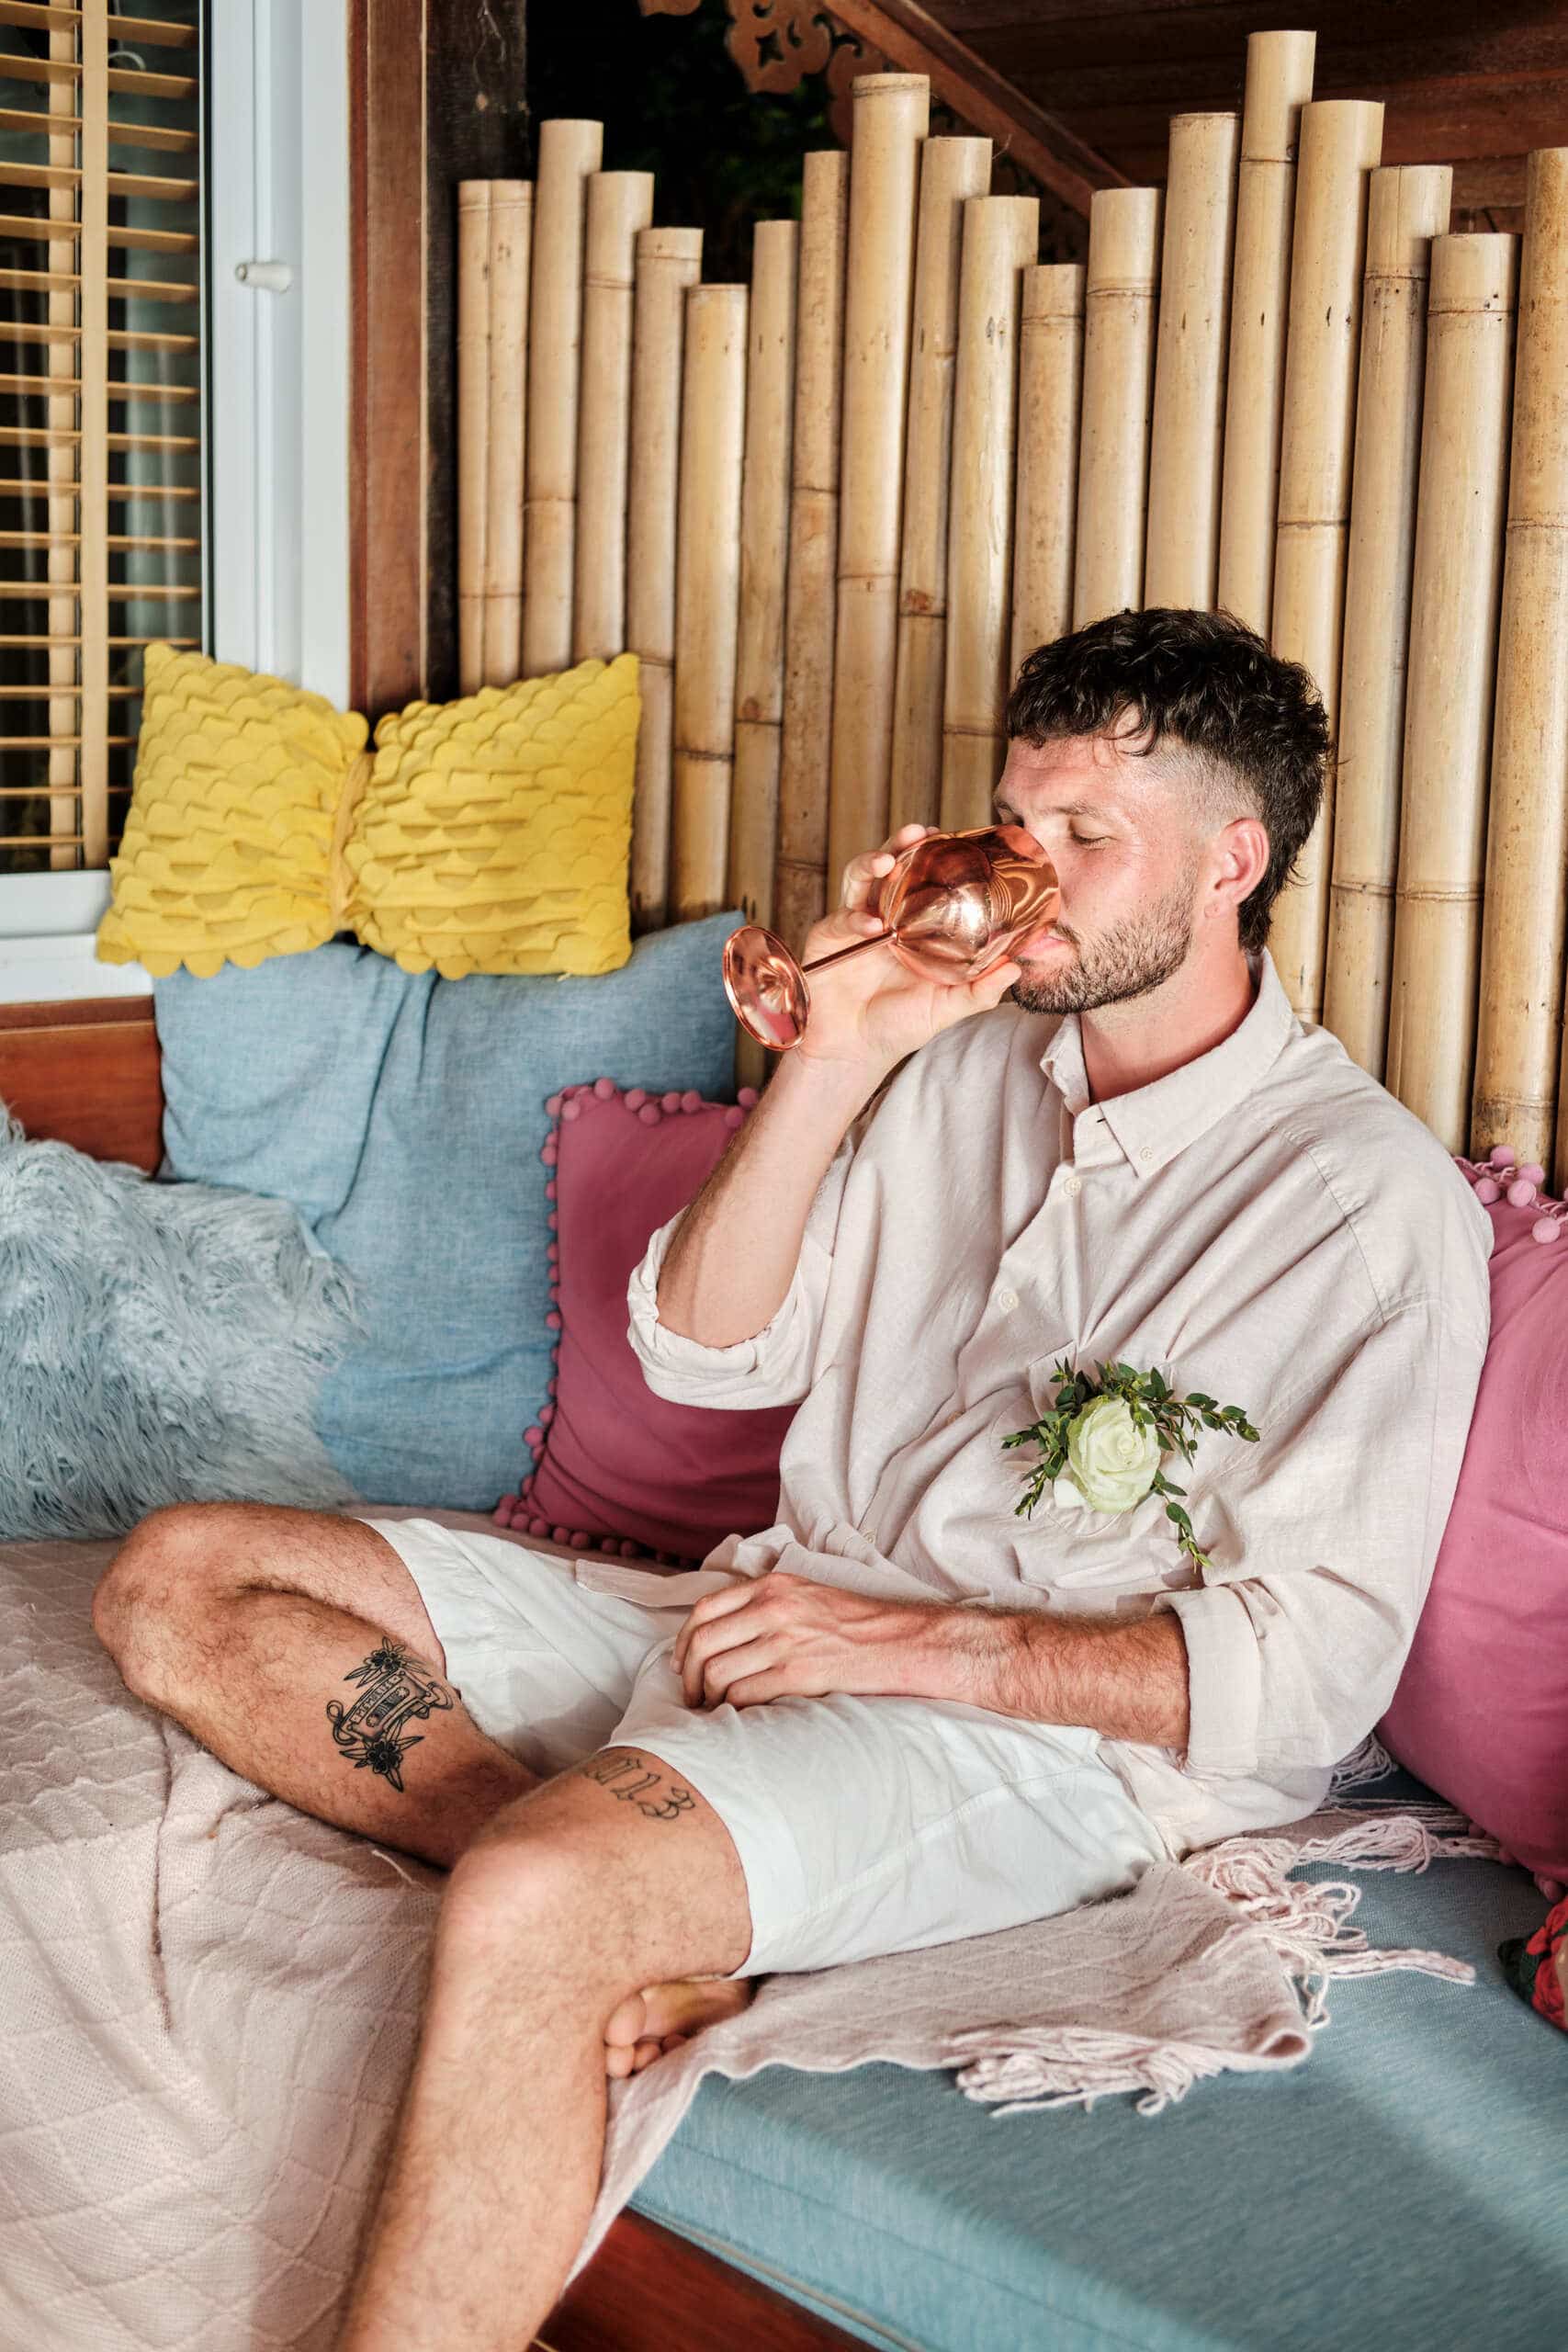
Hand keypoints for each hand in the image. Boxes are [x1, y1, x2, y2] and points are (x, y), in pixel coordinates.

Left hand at [672, 1571, 941, 1708]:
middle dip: (688, 1675)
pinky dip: (730, 1710)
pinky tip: (735, 1717)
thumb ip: (766, 1603)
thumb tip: (725, 1632)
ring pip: (717, 1671)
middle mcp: (773, 1608)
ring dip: (707, 1697)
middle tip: (691, 1696)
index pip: (705, 1609)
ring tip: (712, 1710)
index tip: (682, 1663)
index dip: (683, 1640)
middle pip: (703, 1642)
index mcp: (773, 1586)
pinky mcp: (797, 1673)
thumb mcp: (806, 1594)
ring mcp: (785, 1640)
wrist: (900, 1640)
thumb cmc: (857, 1623)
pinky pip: (743, 1694)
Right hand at [794, 824, 1021, 1079]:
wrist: (850, 1050)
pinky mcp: (830, 935)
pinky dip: (856, 917)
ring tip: (886, 860)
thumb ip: (979, 991)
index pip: (924, 880)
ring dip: (871, 862)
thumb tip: (1017, 968)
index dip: (934, 856)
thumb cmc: (897, 1027)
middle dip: (901, 844)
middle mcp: (885, 917)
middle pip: (892, 868)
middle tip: (918, 832)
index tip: (950, 837)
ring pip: (861, 879)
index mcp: (914, 927)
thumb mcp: (946, 1009)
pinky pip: (842, 916)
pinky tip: (871, 926)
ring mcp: (855, 923)